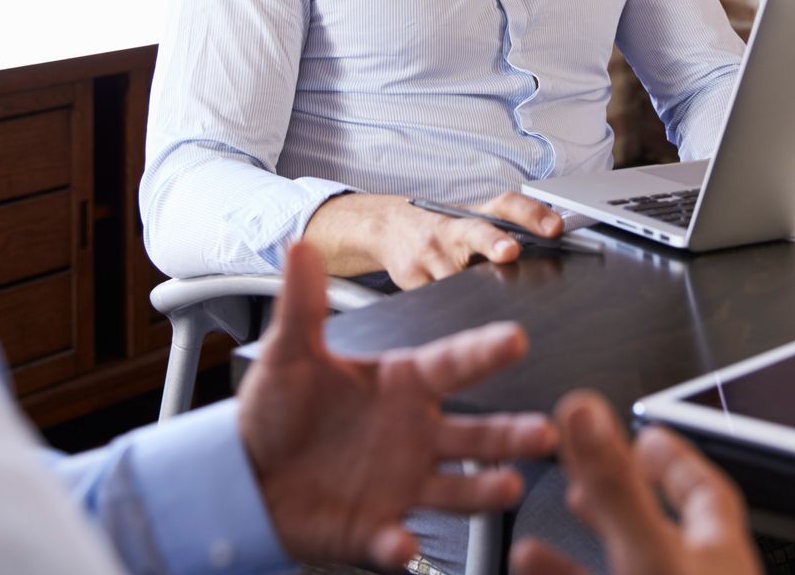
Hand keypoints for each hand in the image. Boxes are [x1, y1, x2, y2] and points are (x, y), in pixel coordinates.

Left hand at [237, 241, 557, 569]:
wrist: (246, 475)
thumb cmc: (278, 410)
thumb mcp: (288, 354)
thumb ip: (303, 304)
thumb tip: (302, 249)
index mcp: (401, 385)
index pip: (453, 364)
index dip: (484, 352)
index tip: (515, 338)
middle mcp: (415, 435)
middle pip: (477, 433)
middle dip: (514, 433)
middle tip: (547, 431)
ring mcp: (402, 483)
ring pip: (457, 488)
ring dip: (483, 489)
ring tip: (508, 487)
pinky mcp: (378, 528)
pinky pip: (395, 539)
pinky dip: (400, 545)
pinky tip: (405, 545)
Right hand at [377, 191, 566, 288]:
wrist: (390, 227)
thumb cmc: (443, 230)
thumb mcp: (472, 224)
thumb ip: (504, 234)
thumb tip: (549, 253)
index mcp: (475, 216)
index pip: (507, 206)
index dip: (531, 214)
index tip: (554, 227)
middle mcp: (453, 230)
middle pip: (477, 232)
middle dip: (492, 242)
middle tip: (509, 252)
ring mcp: (430, 253)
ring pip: (453, 276)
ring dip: (470, 287)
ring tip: (481, 298)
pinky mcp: (411, 276)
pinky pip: (435, 298)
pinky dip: (449, 306)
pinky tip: (458, 317)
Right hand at [509, 391, 757, 574]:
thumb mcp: (649, 554)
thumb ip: (614, 485)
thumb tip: (586, 413)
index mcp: (717, 547)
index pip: (703, 484)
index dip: (672, 454)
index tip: (644, 431)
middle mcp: (698, 572)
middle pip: (660, 518)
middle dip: (621, 486)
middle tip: (588, 461)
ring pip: (626, 560)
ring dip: (586, 535)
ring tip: (548, 512)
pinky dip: (568, 571)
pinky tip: (532, 560)